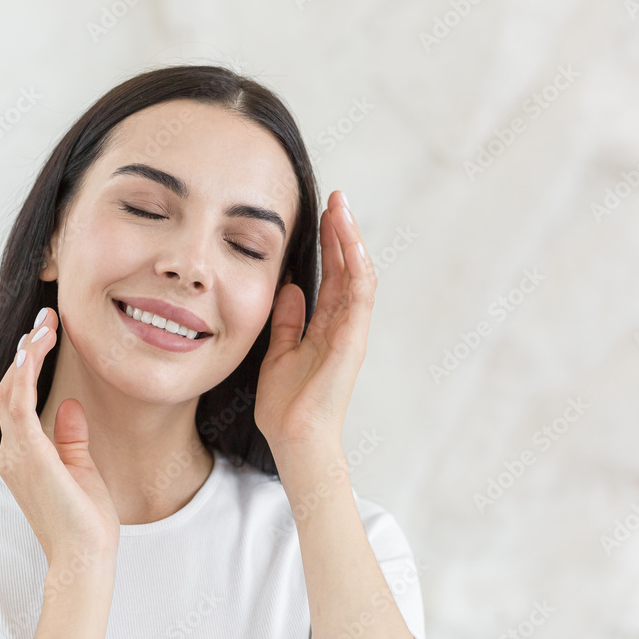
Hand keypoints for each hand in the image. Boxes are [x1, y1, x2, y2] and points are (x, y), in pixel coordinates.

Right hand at [0, 307, 120, 568]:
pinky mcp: (28, 456)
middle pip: (10, 388)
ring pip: (11, 391)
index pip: (19, 398)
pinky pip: (19, 406)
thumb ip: (71, 437)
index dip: (29, 363)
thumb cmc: (85, 520)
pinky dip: (24, 375)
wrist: (85, 557)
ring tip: (44, 325)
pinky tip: (33, 350)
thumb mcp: (80, 468)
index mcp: (24, 453)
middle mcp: (13, 451)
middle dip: (27, 350)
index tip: (48, 332)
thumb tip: (71, 405)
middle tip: (46, 318)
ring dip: (26, 355)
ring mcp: (17, 454)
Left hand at [255, 190, 376, 451]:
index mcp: (324, 327)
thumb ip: (288, 321)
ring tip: (341, 208)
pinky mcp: (352, 342)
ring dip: (351, 241)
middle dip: (341, 233)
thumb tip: (290, 288)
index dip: (328, 244)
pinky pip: (359, 298)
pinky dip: (356, 268)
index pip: (331, 276)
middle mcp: (342, 325)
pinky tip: (350, 243)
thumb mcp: (279, 352)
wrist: (294, 440)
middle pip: (346, 269)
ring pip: (357, 276)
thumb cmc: (287, 406)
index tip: (320, 214)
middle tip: (336, 198)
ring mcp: (350, 333)